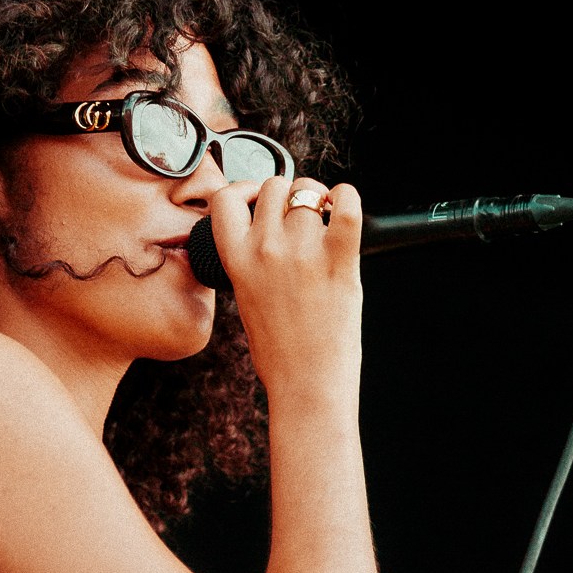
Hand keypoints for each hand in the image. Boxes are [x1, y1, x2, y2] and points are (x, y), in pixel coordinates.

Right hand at [207, 175, 363, 408]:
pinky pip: (346, 207)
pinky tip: (344, 207)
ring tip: (325, 215)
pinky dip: (347, 198)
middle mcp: (266, 250)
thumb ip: (251, 259)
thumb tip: (271, 228)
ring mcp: (302, 253)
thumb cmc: (279, 351)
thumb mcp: (245, 297)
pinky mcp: (339, 261)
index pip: (225, 198)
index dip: (243, 189)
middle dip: (287, 194)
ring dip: (317, 197)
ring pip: (306, 192)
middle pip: (273, 187)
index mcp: (236, 260)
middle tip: (300, 212)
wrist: (306, 384)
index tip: (257, 198)